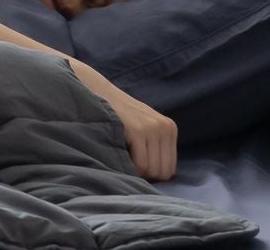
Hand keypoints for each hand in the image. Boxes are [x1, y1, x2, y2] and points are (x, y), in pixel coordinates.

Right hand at [71, 62, 177, 180]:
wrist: (99, 93)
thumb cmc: (119, 116)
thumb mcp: (144, 127)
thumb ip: (155, 146)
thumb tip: (161, 177)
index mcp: (169, 128)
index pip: (170, 168)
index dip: (151, 172)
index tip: (136, 163)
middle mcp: (165, 128)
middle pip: (163, 172)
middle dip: (145, 174)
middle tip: (129, 161)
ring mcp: (153, 128)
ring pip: (152, 170)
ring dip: (137, 171)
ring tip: (125, 156)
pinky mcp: (139, 131)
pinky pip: (141, 165)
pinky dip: (130, 167)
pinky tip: (120, 153)